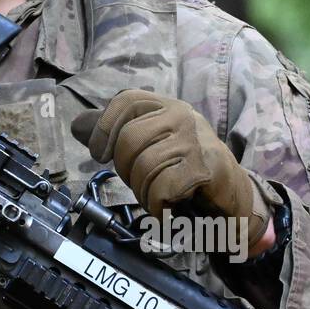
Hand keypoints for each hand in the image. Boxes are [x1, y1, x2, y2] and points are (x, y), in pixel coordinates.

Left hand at [71, 90, 271, 251]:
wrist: (232, 195)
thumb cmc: (185, 167)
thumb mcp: (151, 143)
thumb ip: (116, 133)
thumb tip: (76, 125)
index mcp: (166, 105)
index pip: (126, 100)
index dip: (104, 126)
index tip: (99, 154)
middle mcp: (181, 115)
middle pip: (129, 139)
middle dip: (126, 170)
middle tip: (140, 184)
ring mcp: (195, 139)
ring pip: (144, 166)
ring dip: (144, 192)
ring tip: (157, 198)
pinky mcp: (205, 167)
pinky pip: (162, 186)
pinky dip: (158, 204)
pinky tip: (167, 208)